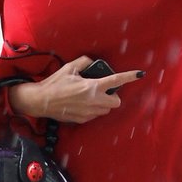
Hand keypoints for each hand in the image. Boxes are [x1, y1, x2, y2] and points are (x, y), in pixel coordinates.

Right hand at [8, 56, 144, 123]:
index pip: (116, 81)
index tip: (140, 74)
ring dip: (104, 104)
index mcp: (92, 86)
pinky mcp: (82, 120)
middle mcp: (93, 100)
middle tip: (105, 91)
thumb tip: (92, 62)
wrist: (41, 101)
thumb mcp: (70, 67)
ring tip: (92, 97)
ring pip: (106, 110)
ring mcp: (88, 112)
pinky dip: (94, 110)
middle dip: (114, 97)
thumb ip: (84, 62)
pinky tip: (83, 104)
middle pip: (116, 102)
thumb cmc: (55, 83)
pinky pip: (95, 115)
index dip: (130, 76)